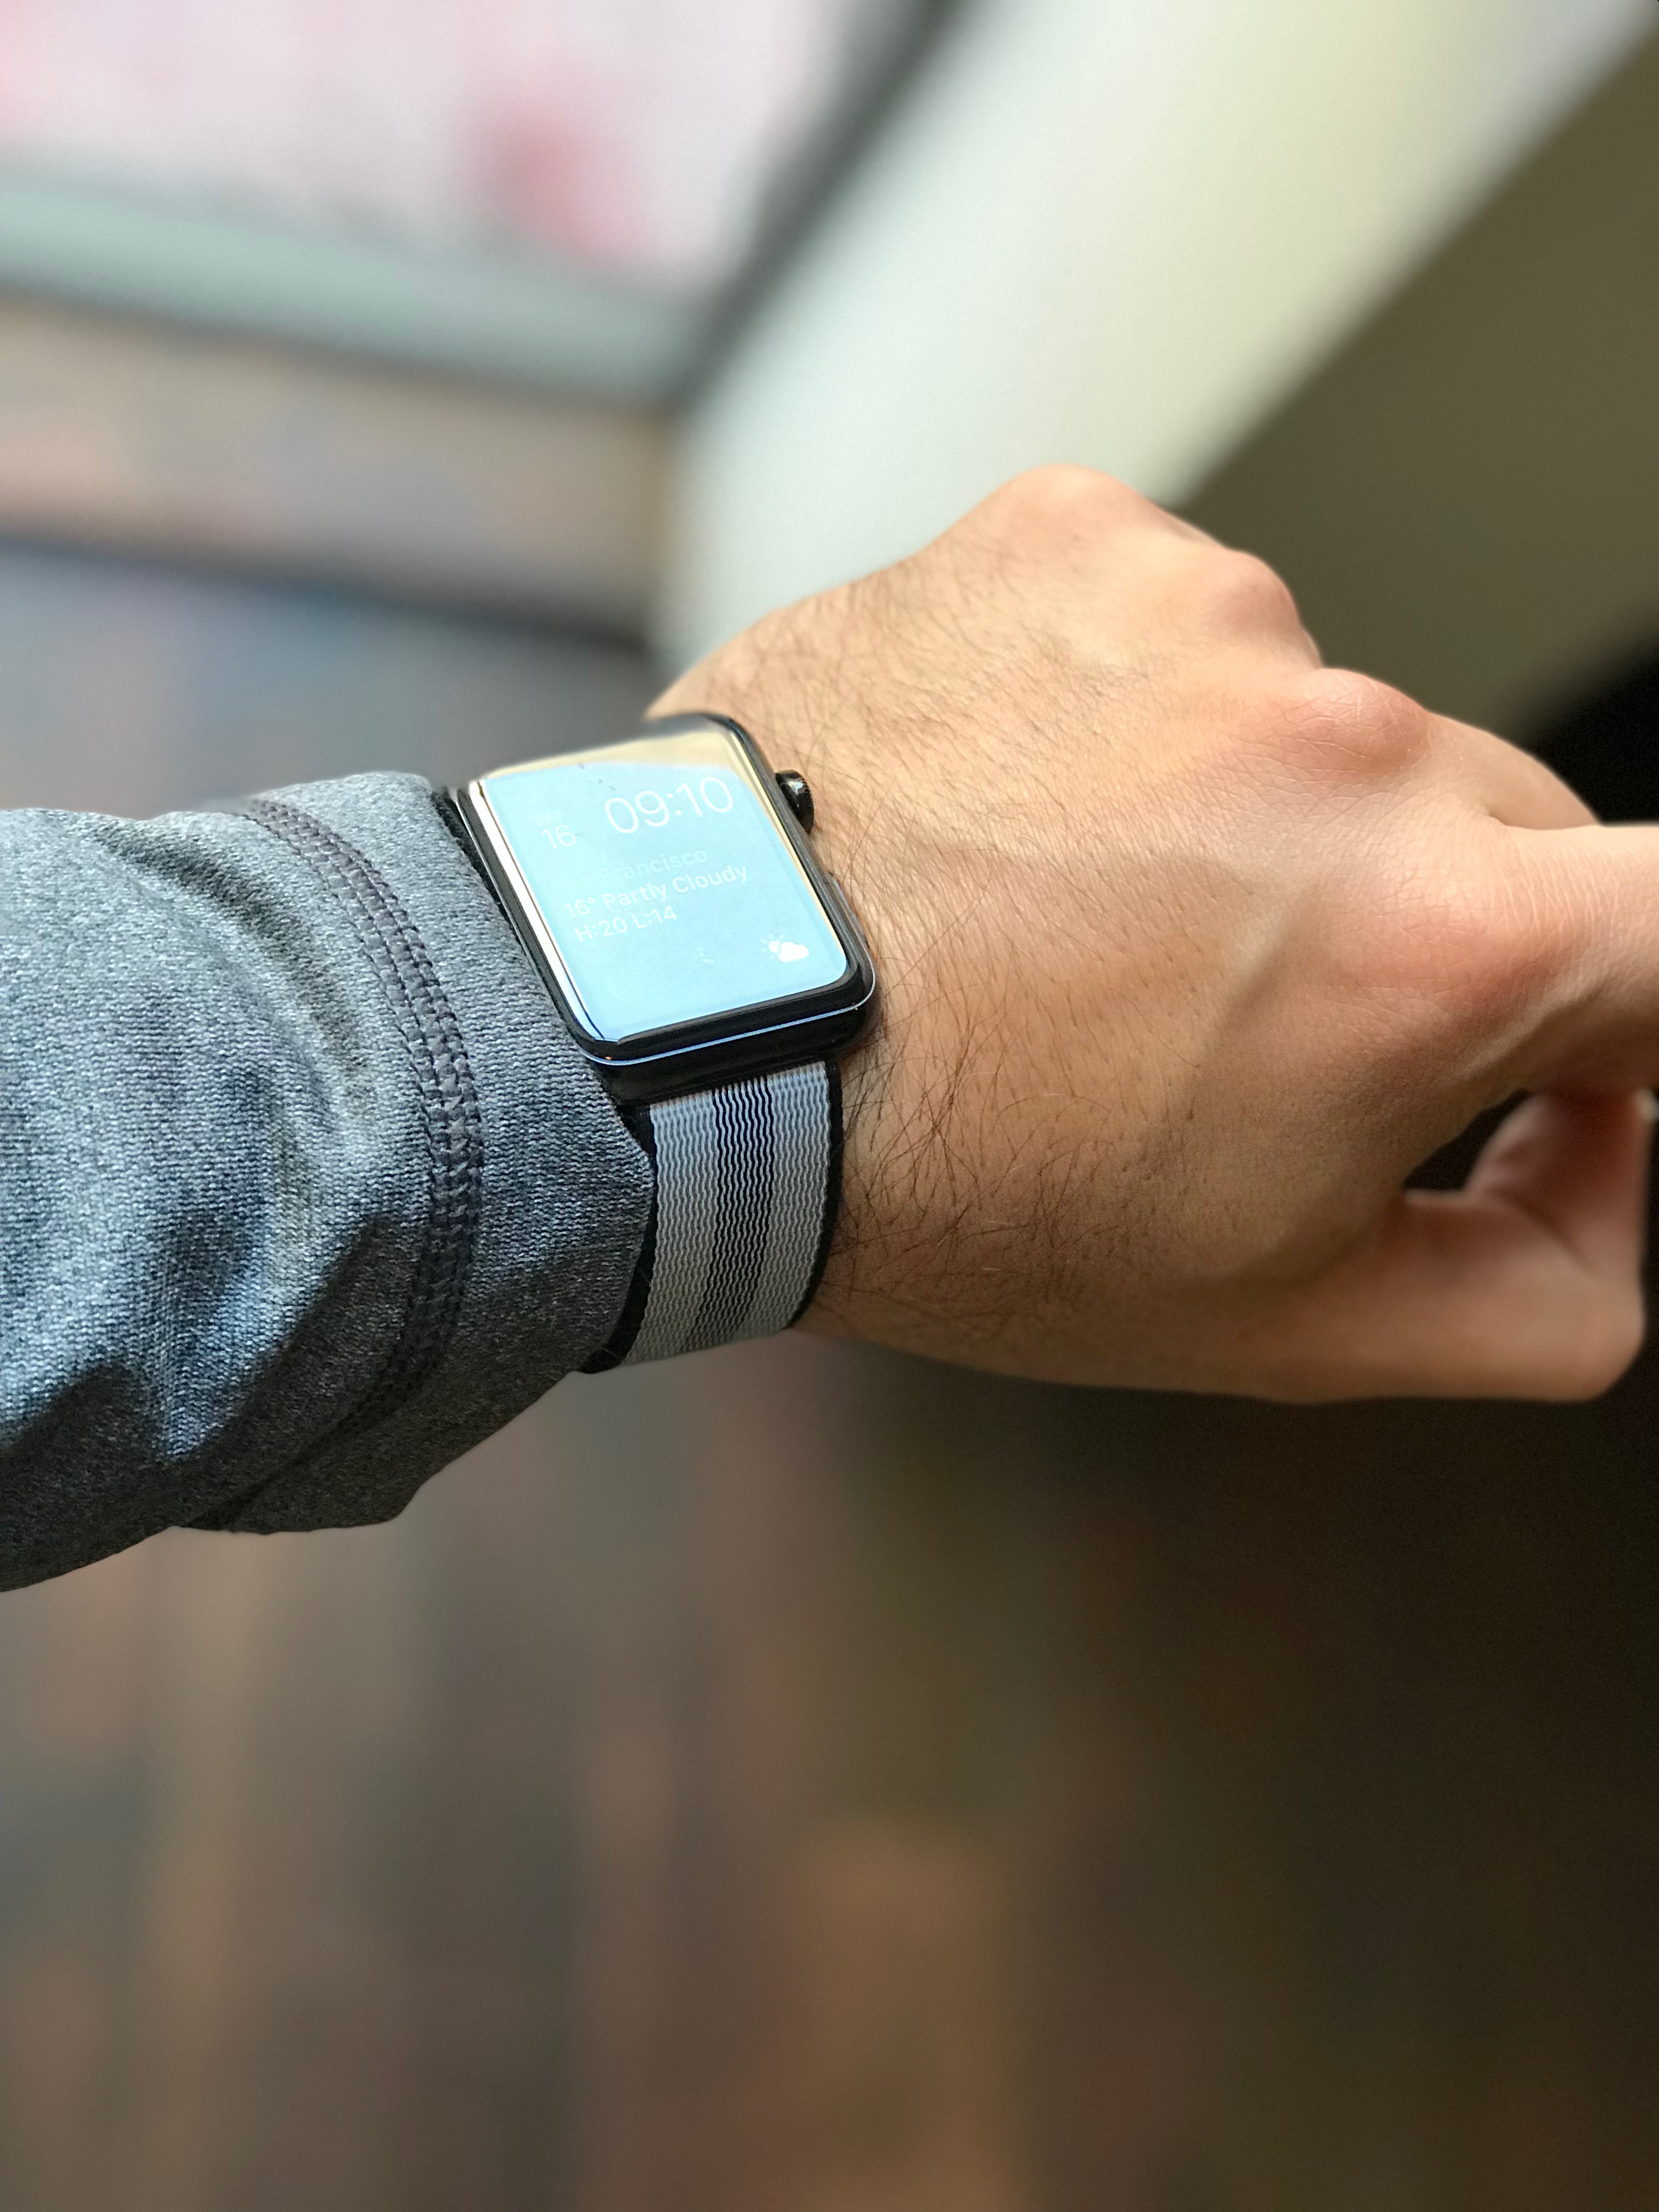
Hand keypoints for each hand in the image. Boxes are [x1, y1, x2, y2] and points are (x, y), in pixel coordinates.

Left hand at [652, 468, 1655, 1398]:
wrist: (684, 1044)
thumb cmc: (952, 1185)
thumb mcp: (1283, 1323)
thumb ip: (1541, 1291)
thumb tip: (1625, 1185)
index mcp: (1435, 940)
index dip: (1645, 1000)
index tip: (1579, 1039)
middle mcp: (1345, 742)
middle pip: (1499, 824)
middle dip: (1417, 928)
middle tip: (1241, 1023)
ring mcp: (1204, 617)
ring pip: (1321, 728)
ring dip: (1250, 821)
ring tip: (1076, 923)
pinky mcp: (1078, 542)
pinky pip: (1177, 637)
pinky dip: (1128, 722)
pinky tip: (1015, 819)